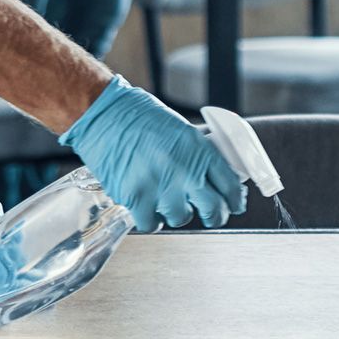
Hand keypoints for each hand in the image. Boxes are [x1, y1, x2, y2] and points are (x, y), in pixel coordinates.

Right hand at [60, 76, 246, 231]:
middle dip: (215, 215)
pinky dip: (151, 219)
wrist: (104, 115)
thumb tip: (213, 177)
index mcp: (200, 150)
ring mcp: (161, 187)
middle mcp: (185, 171)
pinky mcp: (137, 199)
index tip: (232, 204)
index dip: (234, 200)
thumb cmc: (139, 117)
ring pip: (182, 219)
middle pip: (214, 210)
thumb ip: (198, 155)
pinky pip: (152, 224)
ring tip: (167, 200)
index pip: (230, 186)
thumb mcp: (181, 130)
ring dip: (177, 212)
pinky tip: (148, 207)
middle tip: (210, 214)